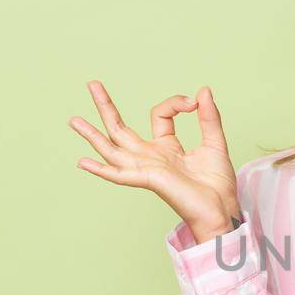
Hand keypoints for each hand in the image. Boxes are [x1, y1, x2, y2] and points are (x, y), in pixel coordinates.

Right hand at [69, 80, 240, 239]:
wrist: (222, 210)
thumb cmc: (217, 184)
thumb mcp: (214, 142)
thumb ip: (208, 117)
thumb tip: (203, 90)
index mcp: (166, 148)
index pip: (159, 114)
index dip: (175, 103)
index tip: (193, 103)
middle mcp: (151, 157)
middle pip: (120, 128)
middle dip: (105, 106)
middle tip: (92, 84)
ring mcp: (146, 169)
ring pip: (112, 148)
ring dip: (92, 134)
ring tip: (73, 120)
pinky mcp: (149, 180)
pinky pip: (120, 174)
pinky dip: (101, 169)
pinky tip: (83, 162)